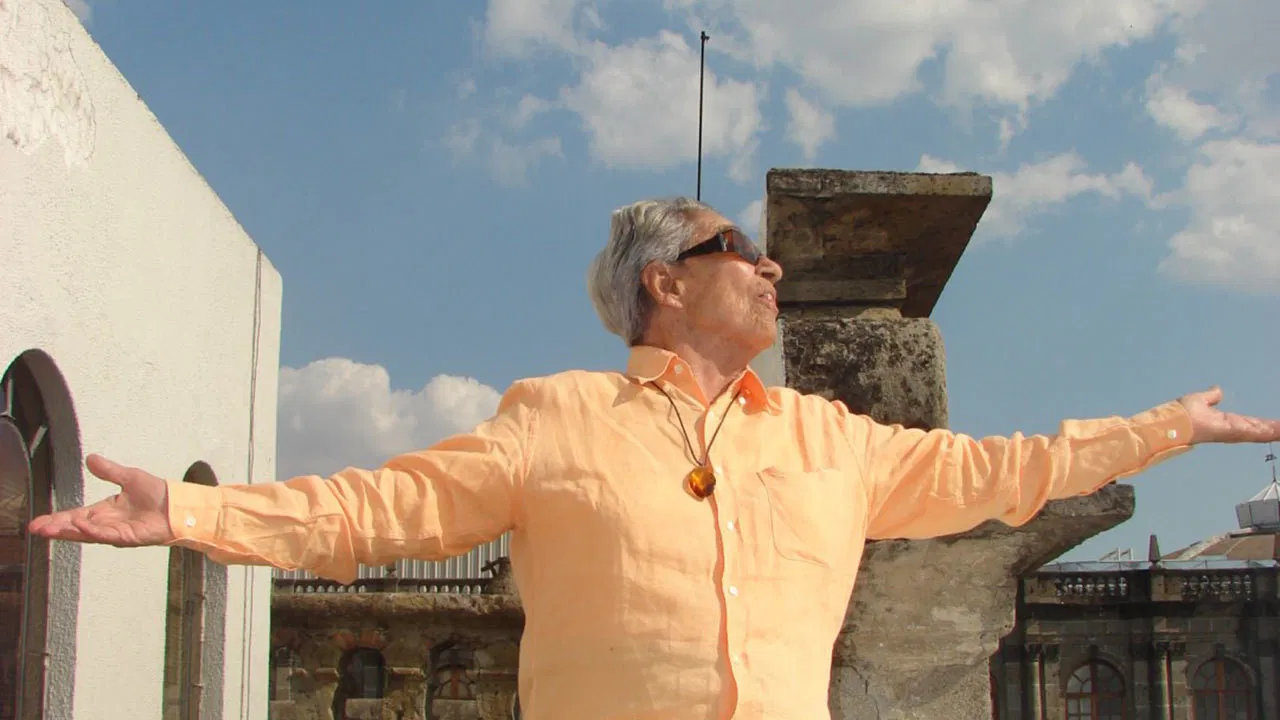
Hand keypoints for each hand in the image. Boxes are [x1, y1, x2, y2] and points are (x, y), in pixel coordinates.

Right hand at [27, 454, 174, 545]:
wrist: (179, 504)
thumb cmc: (158, 493)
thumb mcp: (129, 477)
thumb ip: (109, 471)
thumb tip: (90, 458)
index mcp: (105, 510)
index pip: (75, 516)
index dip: (57, 519)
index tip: (38, 523)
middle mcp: (107, 523)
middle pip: (76, 528)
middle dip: (56, 529)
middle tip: (35, 529)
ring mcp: (116, 531)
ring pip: (87, 533)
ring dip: (68, 531)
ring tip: (49, 528)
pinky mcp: (127, 536)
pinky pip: (106, 534)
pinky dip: (91, 529)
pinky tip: (78, 524)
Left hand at [1179, 387, 1279, 444]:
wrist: (1169, 424)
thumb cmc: (1180, 414)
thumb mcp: (1200, 400)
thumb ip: (1210, 397)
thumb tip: (1218, 390)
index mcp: (1227, 422)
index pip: (1251, 423)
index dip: (1266, 424)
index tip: (1279, 425)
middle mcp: (1233, 430)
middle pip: (1260, 429)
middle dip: (1275, 430)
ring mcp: (1233, 432)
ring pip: (1261, 432)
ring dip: (1275, 431)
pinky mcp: (1231, 431)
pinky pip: (1254, 431)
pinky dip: (1270, 431)